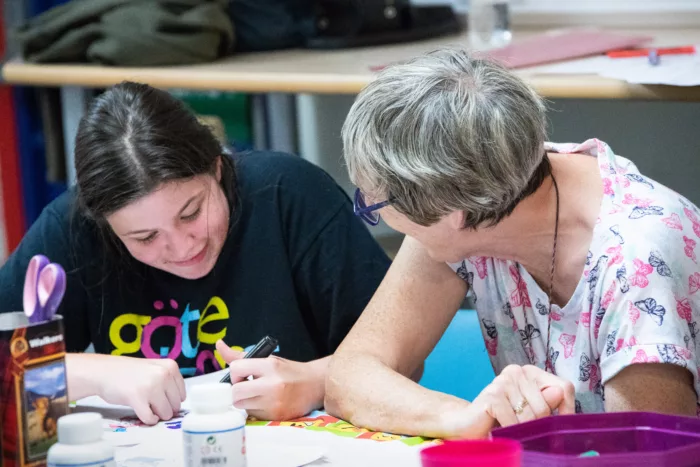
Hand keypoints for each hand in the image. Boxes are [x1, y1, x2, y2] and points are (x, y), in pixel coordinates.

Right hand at [95, 356, 185, 424]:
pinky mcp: (137, 398)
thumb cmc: (130, 373)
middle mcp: (163, 375)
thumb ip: (168, 382)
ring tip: (146, 406)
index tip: (160, 399)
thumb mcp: (155, 369)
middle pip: (175, 405)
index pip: (182, 395)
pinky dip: (148, 420)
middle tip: (151, 403)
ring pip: (165, 413)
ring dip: (157, 415)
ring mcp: (151, 386)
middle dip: (164, 409)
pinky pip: (150, 418)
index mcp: (170, 367)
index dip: (171, 401)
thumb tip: (178, 406)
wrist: (104, 372)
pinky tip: (142, 412)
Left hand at [216, 340, 324, 420]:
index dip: (236, 373)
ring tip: (257, 395)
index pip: (236, 368)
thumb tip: (218, 345)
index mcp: (270, 366)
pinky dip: (255, 410)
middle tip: (246, 387)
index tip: (243, 374)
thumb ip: (241, 357)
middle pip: (235, 392)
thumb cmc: (288, 371)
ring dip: (245, 401)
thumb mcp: (268, 360)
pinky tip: (265, 403)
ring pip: (242, 406)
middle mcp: (272, 384)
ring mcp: (274, 403)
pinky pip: (252, 415)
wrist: (315, 385)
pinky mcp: (277, 416)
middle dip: (237, 390)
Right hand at [445, 365, 575, 438]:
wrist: (468, 424)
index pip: (564, 387)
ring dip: (523, 430)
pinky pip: (514, 421)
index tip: (559, 427)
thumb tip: (559, 392)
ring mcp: (503, 381)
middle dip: (538, 424)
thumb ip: (547, 403)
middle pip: (547, 406)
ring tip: (509, 427)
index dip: (567, 410)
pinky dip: (510, 431)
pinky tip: (500, 428)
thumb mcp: (530, 412)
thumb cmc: (503, 419)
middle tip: (522, 427)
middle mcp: (517, 371)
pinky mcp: (492, 395)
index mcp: (531, 373)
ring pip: (532, 416)